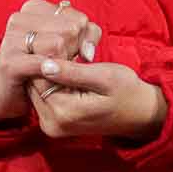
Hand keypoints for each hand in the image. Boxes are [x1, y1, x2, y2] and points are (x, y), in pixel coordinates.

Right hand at [0, 0, 103, 124]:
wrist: (5, 94)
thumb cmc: (40, 67)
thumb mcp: (66, 44)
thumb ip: (85, 35)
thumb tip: (88, 52)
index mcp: (33, 8)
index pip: (78, 18)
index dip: (82, 40)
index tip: (71, 53)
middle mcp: (20, 19)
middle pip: (71, 29)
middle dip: (73, 52)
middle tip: (61, 65)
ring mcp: (11, 39)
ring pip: (58, 43)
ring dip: (63, 64)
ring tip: (54, 72)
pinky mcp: (9, 62)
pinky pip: (43, 63)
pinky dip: (52, 73)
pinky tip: (49, 79)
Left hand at [27, 57, 167, 143]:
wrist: (140, 114)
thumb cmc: (127, 91)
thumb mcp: (104, 77)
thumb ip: (73, 72)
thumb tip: (43, 64)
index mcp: (64, 112)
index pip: (36, 77)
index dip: (45, 56)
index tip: (60, 44)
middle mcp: (52, 124)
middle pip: (32, 84)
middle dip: (44, 65)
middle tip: (65, 51)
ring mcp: (51, 126)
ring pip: (35, 90)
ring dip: (45, 74)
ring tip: (67, 61)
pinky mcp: (52, 124)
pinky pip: (42, 97)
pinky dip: (50, 84)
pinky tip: (66, 74)